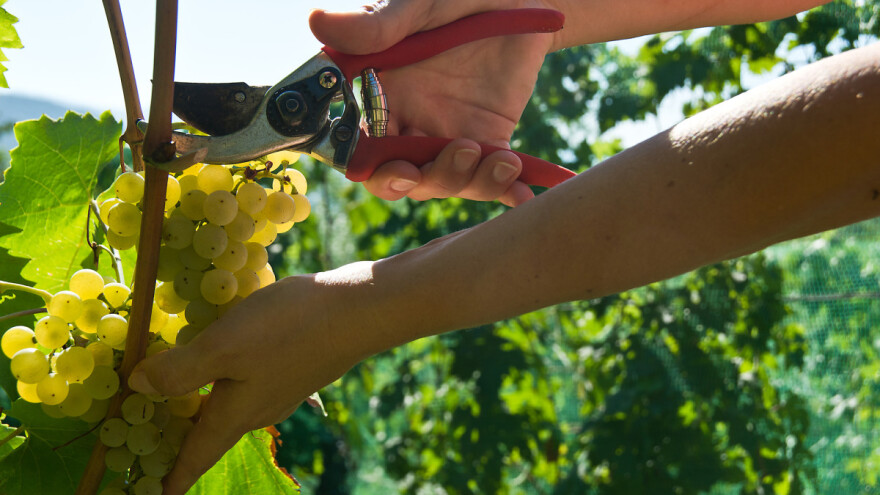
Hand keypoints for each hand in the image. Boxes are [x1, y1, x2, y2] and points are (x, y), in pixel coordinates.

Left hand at [128, 266, 376, 493]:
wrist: (358, 310)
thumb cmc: (287, 329)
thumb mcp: (223, 346)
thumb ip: (179, 371)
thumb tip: (138, 386)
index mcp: (234, 415)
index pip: (196, 458)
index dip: (172, 479)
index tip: (155, 494)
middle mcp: (258, 410)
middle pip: (212, 432)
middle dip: (183, 437)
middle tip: (150, 430)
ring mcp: (281, 389)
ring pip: (232, 404)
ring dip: (205, 401)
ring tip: (181, 387)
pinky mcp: (296, 366)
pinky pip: (251, 380)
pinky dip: (228, 375)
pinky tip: (228, 349)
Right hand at [309, 0, 559, 205]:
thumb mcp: (418, 4)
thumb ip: (375, 25)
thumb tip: (316, 22)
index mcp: (382, 93)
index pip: (363, 148)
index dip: (373, 168)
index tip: (401, 168)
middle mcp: (411, 120)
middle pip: (403, 175)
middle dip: (427, 180)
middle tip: (459, 154)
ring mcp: (451, 132)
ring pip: (446, 181)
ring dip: (470, 181)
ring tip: (501, 160)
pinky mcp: (491, 137)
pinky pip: (491, 175)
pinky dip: (506, 190)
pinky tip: (523, 194)